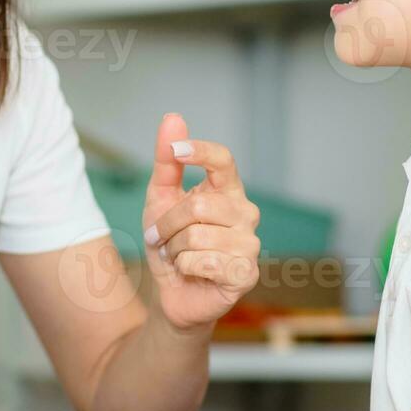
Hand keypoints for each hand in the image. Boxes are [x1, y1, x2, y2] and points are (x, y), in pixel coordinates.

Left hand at [141, 114, 261, 330]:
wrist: (172, 293)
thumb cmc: (170, 243)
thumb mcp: (160, 199)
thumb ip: (167, 162)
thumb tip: (173, 117)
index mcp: (228, 191)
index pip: (224, 160)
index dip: (200, 151)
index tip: (175, 150)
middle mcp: (246, 213)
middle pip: (198, 205)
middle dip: (167, 224)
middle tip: (161, 238)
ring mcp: (250, 245)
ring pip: (197, 236)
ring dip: (174, 249)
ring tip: (178, 256)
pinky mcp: (245, 273)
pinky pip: (203, 262)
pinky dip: (185, 267)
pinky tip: (192, 272)